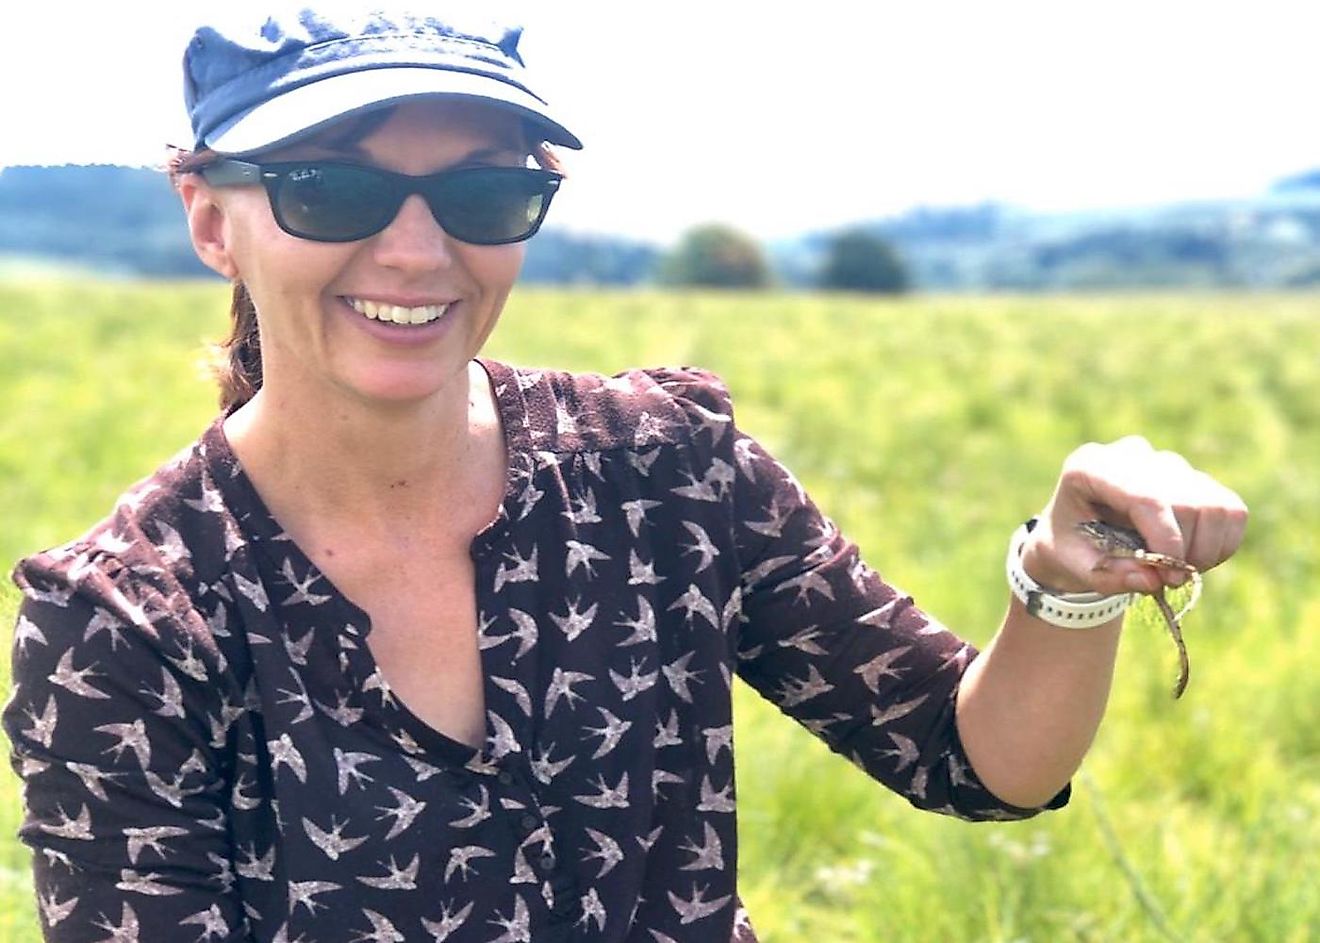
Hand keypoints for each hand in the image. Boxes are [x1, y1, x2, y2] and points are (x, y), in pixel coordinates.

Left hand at [1020, 436, 1247, 595]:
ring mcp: (1166, 462)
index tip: (1168, 577)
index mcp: (1090, 467)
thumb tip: (1152, 579)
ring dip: (1207, 550)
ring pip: (1215, 506)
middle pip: (1186, 502)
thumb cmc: (1070, 546)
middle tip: (1167, 581)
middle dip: (1185, 553)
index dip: (1166, 540)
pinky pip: (1231, 509)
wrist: (1075, 532)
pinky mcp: (1193, 477)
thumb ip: (1106, 575)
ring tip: (1178, 571)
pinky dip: (1223, 543)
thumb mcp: (1073, 566)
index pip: (1146, 496)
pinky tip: (1195, 558)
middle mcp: (1132, 455)